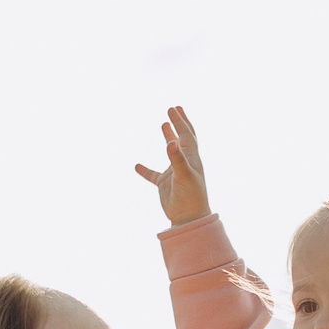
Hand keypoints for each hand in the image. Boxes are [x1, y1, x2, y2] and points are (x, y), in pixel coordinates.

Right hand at [134, 106, 210, 225]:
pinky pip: (153, 174)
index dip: (180, 121)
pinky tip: (137, 166)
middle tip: (173, 109)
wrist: (189, 219)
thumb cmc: (190, 197)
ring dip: (168, 138)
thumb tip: (170, 142)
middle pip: (182, 138)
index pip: (186, 135)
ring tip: (163, 125)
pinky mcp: (165, 184)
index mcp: (191, 158)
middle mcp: (184, 162)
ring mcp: (174, 173)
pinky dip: (146, 170)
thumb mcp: (184, 176)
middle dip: (178, 123)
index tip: (173, 109)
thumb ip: (177, 159)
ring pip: (170, 152)